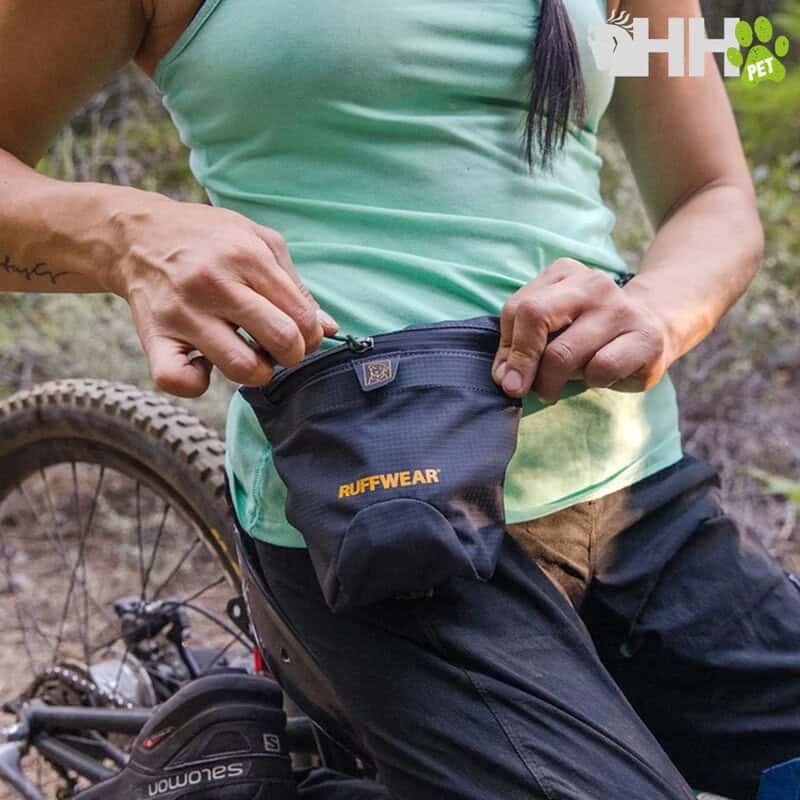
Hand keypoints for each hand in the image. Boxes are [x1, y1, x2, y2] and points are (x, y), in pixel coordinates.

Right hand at [102, 192, 336, 397]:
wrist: (137, 235)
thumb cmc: (208, 239)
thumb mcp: (258, 241)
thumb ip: (295, 284)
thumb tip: (330, 327)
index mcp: (245, 256)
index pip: (301, 316)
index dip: (311, 335)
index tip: (301, 335)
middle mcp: (213, 284)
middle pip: (280, 341)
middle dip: (292, 354)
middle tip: (281, 348)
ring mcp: (182, 313)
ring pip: (240, 367)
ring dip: (257, 373)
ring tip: (250, 356)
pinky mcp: (153, 337)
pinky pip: (178, 381)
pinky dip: (197, 384)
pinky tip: (204, 367)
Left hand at [492, 259, 673, 403]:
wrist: (655, 327)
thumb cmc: (590, 334)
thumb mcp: (554, 329)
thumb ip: (523, 344)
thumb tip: (504, 377)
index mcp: (564, 273)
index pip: (518, 308)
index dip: (507, 349)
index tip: (507, 376)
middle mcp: (593, 284)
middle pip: (535, 317)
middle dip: (521, 362)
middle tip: (519, 389)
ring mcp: (621, 308)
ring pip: (564, 353)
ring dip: (552, 381)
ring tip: (556, 387)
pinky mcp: (645, 337)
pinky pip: (600, 369)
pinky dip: (591, 381)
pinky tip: (599, 377)